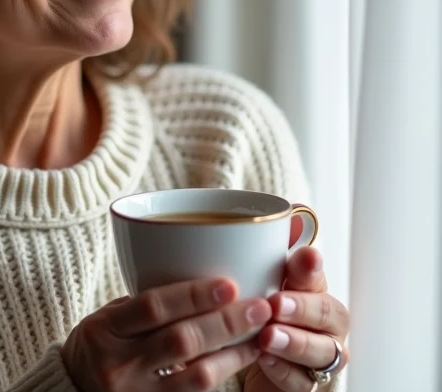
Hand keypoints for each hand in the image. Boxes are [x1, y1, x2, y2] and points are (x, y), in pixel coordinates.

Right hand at [61, 276, 271, 390]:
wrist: (71, 391)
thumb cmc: (97, 344)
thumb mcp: (107, 318)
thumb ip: (144, 304)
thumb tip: (197, 277)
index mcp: (105, 329)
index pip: (152, 307)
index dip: (193, 295)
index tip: (229, 283)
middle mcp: (120, 364)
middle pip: (180, 341)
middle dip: (225, 323)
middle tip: (260, 307)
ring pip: (195, 376)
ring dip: (233, 354)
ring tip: (260, 335)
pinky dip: (221, 376)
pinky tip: (241, 360)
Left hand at [244, 226, 349, 391]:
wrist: (257, 362)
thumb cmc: (263, 311)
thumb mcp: (262, 278)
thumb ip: (272, 248)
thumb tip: (293, 211)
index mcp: (313, 289)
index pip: (316, 274)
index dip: (310, 266)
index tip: (304, 255)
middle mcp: (325, 323)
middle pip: (327, 312)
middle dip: (302, 306)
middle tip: (276, 302)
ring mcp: (319, 355)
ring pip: (320, 350)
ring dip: (294, 342)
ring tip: (268, 336)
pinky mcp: (305, 385)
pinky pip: (301, 382)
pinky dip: (282, 371)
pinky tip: (265, 360)